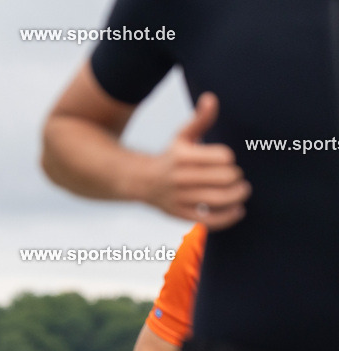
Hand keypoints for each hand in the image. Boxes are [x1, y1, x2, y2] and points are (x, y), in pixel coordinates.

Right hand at [145, 92, 249, 229]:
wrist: (141, 181)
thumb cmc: (170, 156)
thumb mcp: (182, 136)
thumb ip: (200, 119)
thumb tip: (211, 98)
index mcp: (182, 156)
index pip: (223, 157)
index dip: (229, 158)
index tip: (225, 160)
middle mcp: (179, 178)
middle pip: (225, 178)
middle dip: (236, 176)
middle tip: (235, 176)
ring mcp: (179, 198)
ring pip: (220, 199)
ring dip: (238, 195)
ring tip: (241, 190)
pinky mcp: (180, 214)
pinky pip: (210, 220)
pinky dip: (229, 217)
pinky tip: (239, 210)